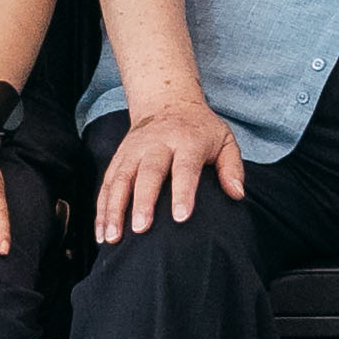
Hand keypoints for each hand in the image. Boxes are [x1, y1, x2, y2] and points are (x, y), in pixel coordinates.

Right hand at [95, 93, 248, 236]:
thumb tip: (237, 194)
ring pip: (121, 179)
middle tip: (141, 228)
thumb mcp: (224, 140)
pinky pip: (107, 184)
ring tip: (113, 237)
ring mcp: (133, 151)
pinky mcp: (118, 158)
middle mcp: (156, 144)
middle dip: (143, 201)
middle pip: (148, 173)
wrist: (167, 101)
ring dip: (114, 209)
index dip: (182, 192)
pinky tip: (102, 233)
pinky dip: (102, 210)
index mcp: (187, 140)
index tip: (180, 217)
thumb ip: (232, 167)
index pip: (184, 167)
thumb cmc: (200, 130)